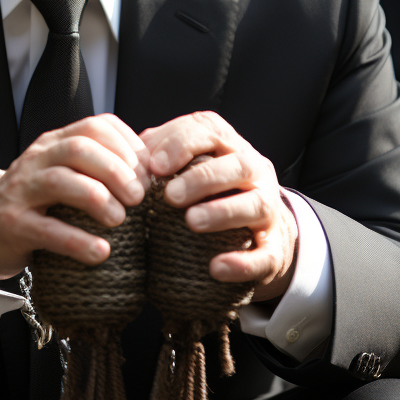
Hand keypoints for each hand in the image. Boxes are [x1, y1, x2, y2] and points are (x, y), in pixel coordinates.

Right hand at [0, 114, 148, 283]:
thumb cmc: (39, 203)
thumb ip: (99, 166)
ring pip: (61, 181)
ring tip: (120, 220)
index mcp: (55, 142)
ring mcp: (21, 190)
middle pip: (79, 148)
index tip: (148, 174)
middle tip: (139, 197)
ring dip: (98, 199)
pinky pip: (47, 229)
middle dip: (116, 170)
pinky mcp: (12, 224)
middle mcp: (37, 159)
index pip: (95, 126)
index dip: (128, 146)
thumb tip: (154, 168)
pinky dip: (77, 241)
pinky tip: (101, 252)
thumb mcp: (65, 174)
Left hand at [141, 111, 297, 302]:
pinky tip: (216, 268)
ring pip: (257, 204)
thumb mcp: (183, 164)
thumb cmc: (202, 188)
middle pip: (238, 165)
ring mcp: (269, 209)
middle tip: (169, 196)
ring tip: (191, 222)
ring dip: (223, 212)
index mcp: (228, 145)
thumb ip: (156, 155)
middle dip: (203, 178)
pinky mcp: (274, 249)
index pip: (210, 131)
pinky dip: (242, 262)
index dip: (181, 144)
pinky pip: (265, 256)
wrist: (252, 230)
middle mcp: (254, 171)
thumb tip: (125, 157)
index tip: (154, 165)